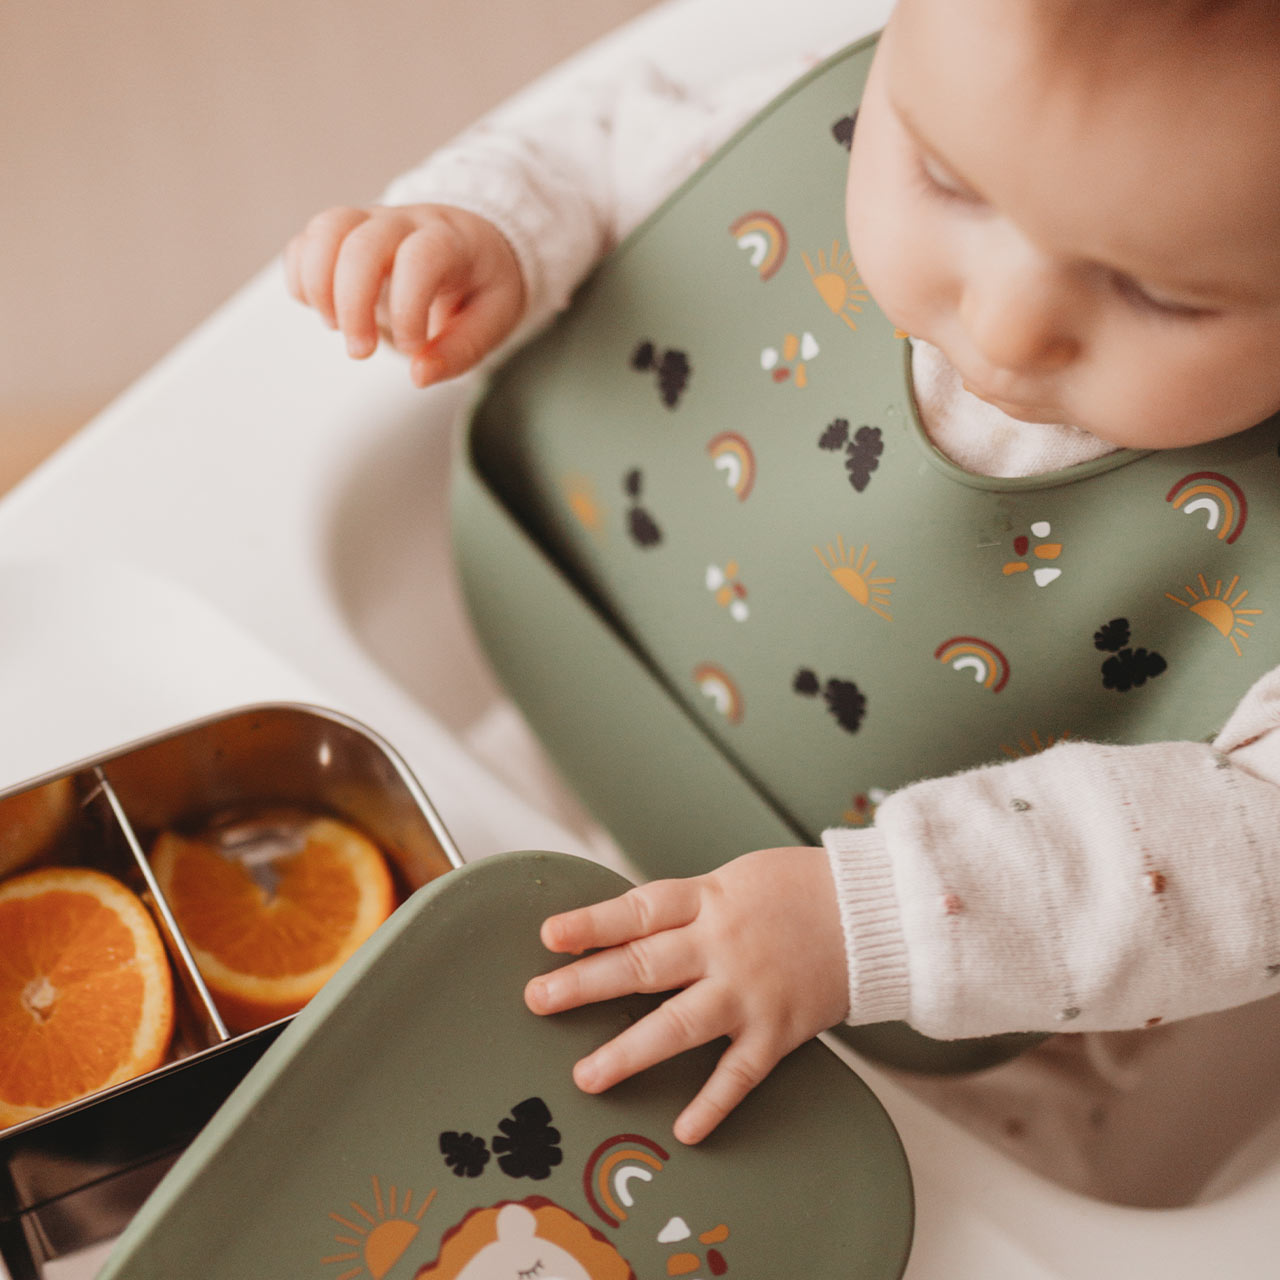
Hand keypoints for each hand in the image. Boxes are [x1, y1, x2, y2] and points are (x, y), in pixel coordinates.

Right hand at [283, 203, 525, 385]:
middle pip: (361, 243)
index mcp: (452, 241)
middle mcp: (406, 221)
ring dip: (319, 287)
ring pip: (325, 230)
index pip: (419, 258)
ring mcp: (369, 221)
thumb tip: (419, 375)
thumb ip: (460, 351)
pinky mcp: (341, 233)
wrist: (473, 243)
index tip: (413, 347)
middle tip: (360, 352)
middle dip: (352, 304)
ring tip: (336, 326)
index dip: (408, 307)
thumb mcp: (494, 320)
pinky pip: (305, 242)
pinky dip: (302, 279)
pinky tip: (324, 311)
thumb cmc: (482, 285)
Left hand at [524, 847, 848, 1143]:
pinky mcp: (779, 1030)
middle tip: (538, 1001)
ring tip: (587, 1076)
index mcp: (708, 900)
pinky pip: (740, 1072)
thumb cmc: (793, 891)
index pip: (639, 910)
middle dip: (586, 985)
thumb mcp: (732, 879)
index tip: (548, 937)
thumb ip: (682, 908)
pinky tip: (684, 1129)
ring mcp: (749, 991)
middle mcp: (722, 945)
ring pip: (680, 1025)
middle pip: (644, 966)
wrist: (872, 913)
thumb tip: (620, 929)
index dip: (592, 923)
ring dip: (630, 1052)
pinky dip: (714, 1103)